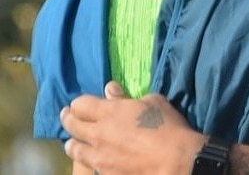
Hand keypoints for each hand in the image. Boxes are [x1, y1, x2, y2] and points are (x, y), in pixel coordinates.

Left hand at [61, 82, 202, 173]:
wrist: (173, 161)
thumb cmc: (167, 126)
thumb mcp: (153, 102)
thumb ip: (127, 97)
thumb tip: (110, 90)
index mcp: (110, 111)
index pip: (81, 104)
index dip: (78, 102)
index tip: (78, 103)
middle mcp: (97, 133)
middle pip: (72, 125)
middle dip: (68, 118)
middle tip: (66, 115)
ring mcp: (98, 156)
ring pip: (73, 149)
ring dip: (72, 142)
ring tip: (72, 141)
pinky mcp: (103, 173)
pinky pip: (87, 164)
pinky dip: (86, 158)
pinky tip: (91, 157)